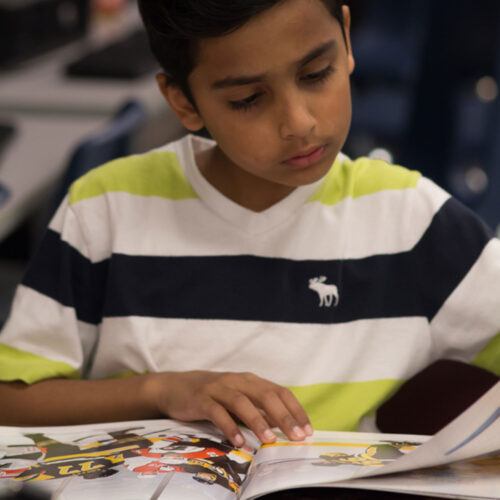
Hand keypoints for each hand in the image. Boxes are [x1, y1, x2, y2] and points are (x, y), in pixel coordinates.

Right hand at [147, 370, 312, 446]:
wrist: (176, 386)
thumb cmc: (213, 395)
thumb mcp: (239, 399)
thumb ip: (259, 409)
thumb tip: (284, 426)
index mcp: (250, 380)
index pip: (279, 391)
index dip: (295, 410)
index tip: (307, 429)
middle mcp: (237, 380)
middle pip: (265, 395)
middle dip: (283, 416)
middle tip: (297, 436)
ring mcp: (218, 388)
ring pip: (242, 402)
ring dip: (258, 421)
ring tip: (270, 439)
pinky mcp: (201, 398)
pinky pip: (217, 412)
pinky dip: (229, 426)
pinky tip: (238, 441)